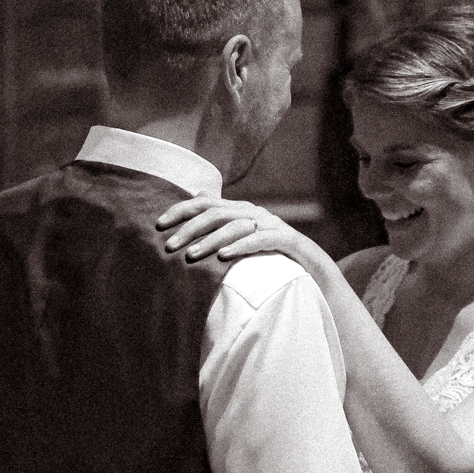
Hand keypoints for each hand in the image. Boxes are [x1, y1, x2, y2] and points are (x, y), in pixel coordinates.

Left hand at [157, 196, 319, 270]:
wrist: (315, 270)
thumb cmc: (273, 257)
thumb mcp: (242, 241)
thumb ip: (221, 226)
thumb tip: (195, 201)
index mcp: (241, 211)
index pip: (205, 203)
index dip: (180, 210)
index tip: (158, 224)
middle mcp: (254, 213)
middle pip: (216, 213)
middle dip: (189, 228)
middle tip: (168, 246)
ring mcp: (271, 225)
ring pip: (235, 226)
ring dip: (210, 240)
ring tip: (191, 255)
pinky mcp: (286, 241)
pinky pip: (260, 240)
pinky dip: (241, 246)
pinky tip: (223, 257)